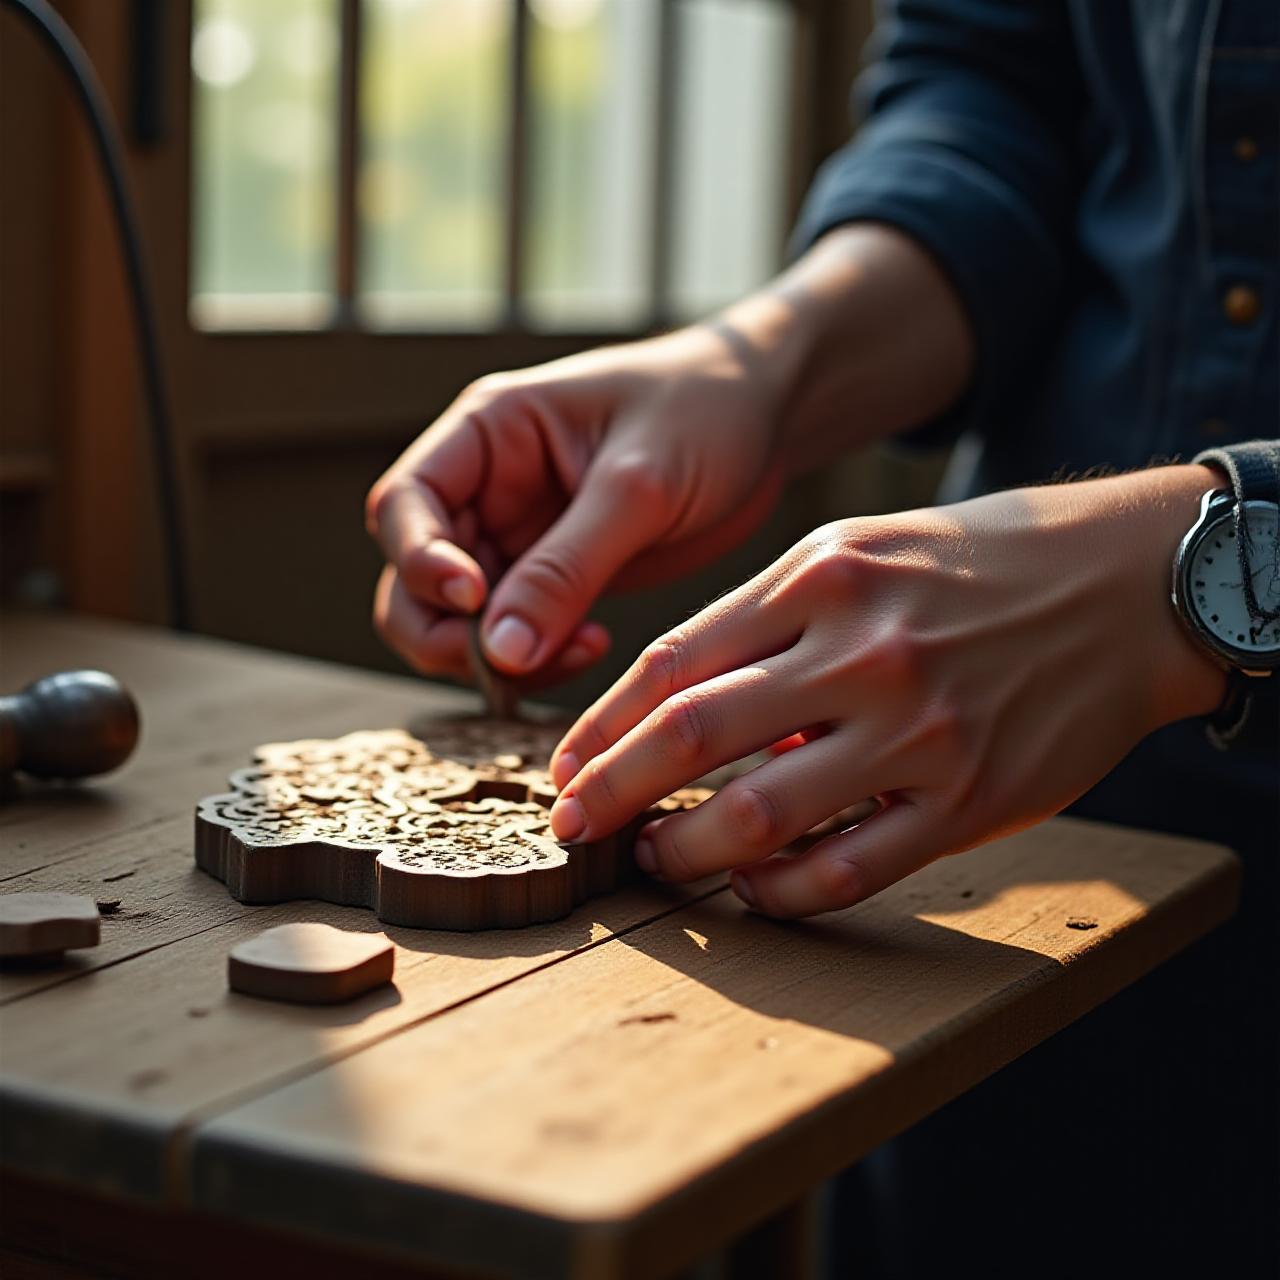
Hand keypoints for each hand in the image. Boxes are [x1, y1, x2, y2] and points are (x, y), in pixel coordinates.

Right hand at [366, 324, 784, 684]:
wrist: (769, 417)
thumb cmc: (705, 411)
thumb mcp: (638, 485)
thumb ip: (566, 567)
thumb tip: (499, 651)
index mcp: (488, 433)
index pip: (403, 504)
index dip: (419, 559)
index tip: (474, 597)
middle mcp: (487, 488)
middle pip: (412, 577)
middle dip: (446, 630)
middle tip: (510, 663)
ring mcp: (518, 538)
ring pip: (461, 620)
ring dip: (497, 655)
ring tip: (578, 653)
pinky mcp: (558, 578)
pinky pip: (518, 635)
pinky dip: (539, 658)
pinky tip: (595, 648)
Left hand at [547, 466, 1226, 917]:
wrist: (1127, 584)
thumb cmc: (978, 563)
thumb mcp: (864, 552)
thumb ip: (773, 622)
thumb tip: (690, 708)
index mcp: (822, 578)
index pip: (675, 662)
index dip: (603, 724)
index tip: (564, 764)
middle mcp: (862, 652)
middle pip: (695, 736)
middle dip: (612, 790)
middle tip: (569, 824)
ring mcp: (919, 731)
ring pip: (764, 815)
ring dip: (688, 850)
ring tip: (654, 859)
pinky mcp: (971, 799)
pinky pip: (852, 870)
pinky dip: (786, 893)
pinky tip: (753, 891)